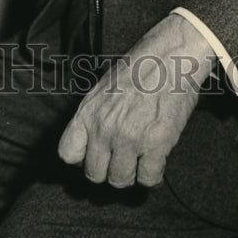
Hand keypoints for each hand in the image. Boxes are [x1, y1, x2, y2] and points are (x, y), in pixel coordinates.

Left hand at [58, 14, 215, 188]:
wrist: (170, 57)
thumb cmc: (138, 67)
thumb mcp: (102, 87)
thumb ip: (93, 116)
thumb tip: (90, 142)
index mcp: (88, 112)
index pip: (68, 153)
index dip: (81, 159)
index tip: (93, 156)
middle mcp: (104, 129)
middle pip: (94, 174)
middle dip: (108, 170)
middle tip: (120, 160)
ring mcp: (129, 139)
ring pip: (120, 180)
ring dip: (131, 174)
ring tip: (139, 160)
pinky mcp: (156, 145)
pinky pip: (148, 179)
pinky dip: (153, 176)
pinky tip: (155, 162)